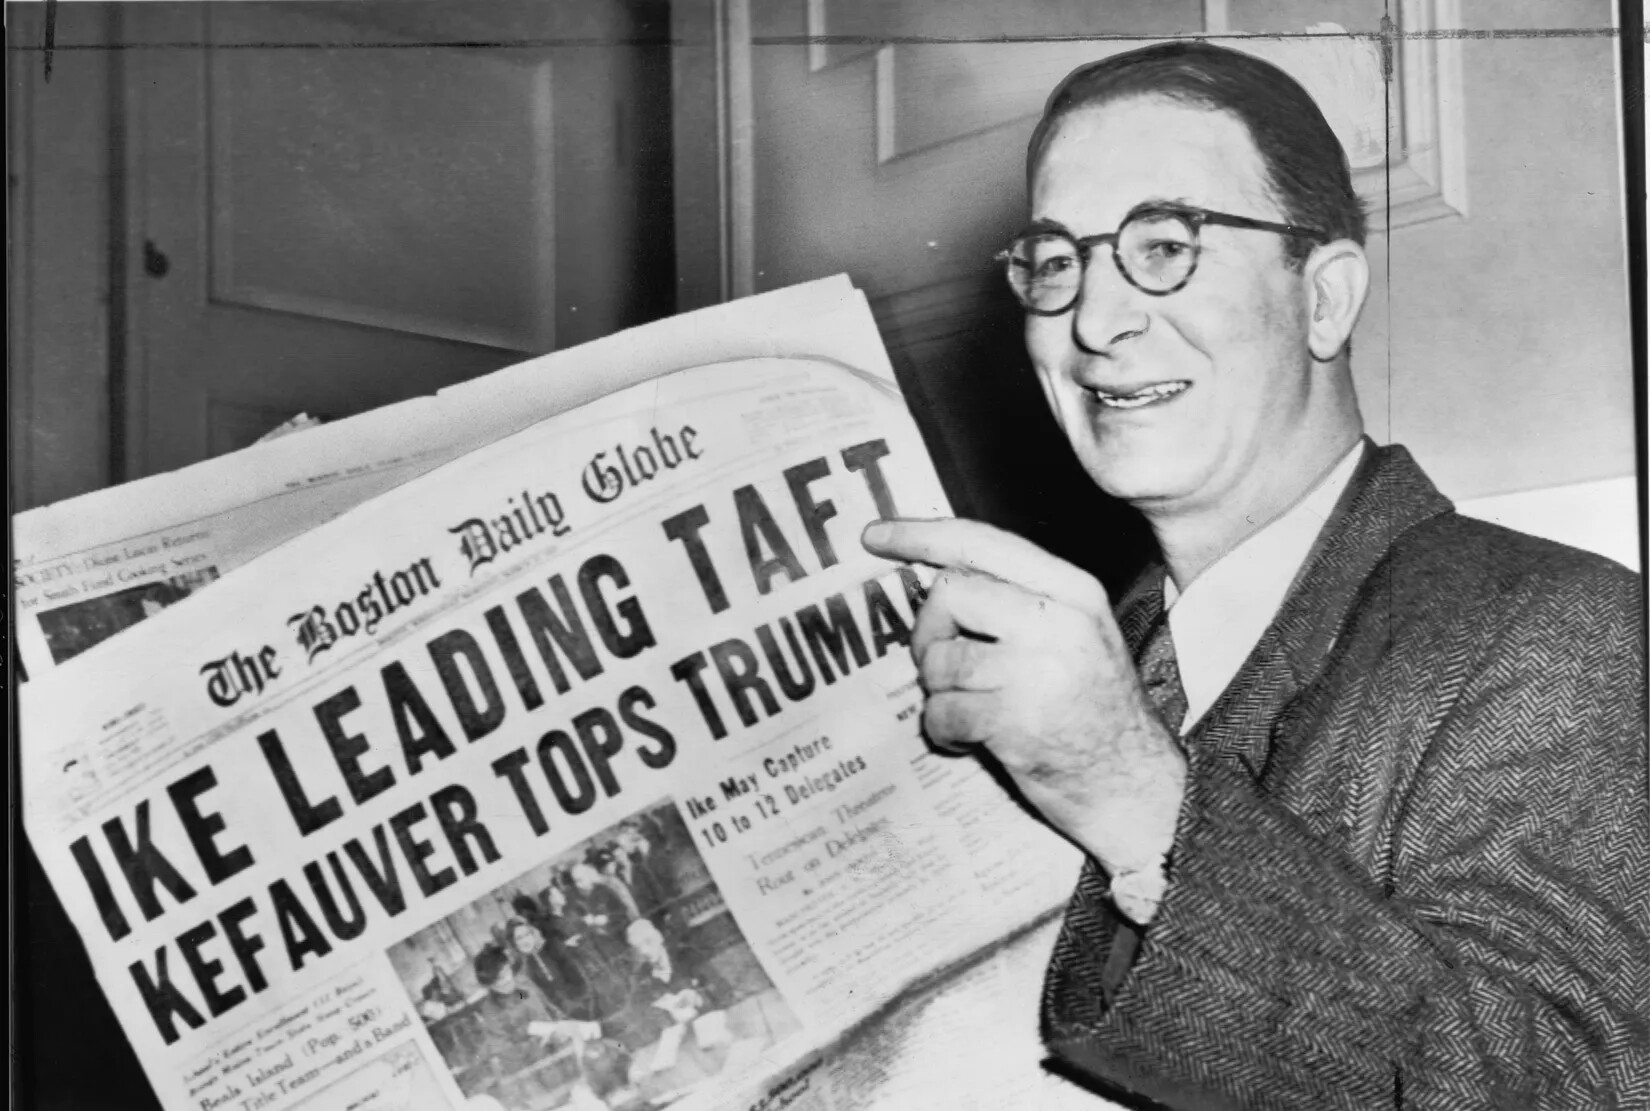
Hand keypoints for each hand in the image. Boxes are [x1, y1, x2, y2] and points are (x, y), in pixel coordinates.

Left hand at [862, 518, 1186, 875]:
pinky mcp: (1015, 722)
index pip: (983, 542)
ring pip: (940, 658)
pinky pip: (941, 711)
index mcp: (1073, 591)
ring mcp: (1037, 671)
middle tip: (942, 665)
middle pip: (949, 592)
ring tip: (969, 710)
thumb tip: (937, 580)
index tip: (874, 535)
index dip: (920, 535)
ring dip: (938, 691)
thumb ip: (1020, 601)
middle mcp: (1058, 622)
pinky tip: (969, 740)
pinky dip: (943, 731)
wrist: (1135, 788)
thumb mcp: (1076, 636)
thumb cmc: (1096, 712)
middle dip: (928, 630)